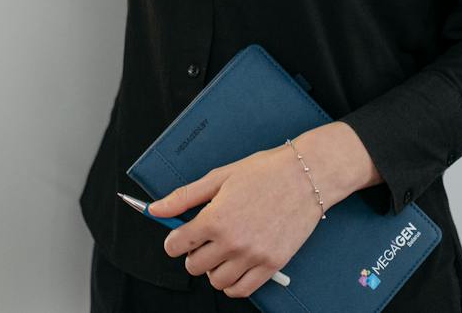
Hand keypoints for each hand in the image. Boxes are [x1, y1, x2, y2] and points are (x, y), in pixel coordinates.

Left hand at [151, 145, 323, 298]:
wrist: (306, 176)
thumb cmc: (265, 172)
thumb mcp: (219, 177)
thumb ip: (184, 197)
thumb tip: (155, 209)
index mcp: (216, 218)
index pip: (176, 245)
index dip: (174, 240)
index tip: (179, 236)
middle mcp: (233, 242)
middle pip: (194, 266)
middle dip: (193, 253)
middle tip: (205, 239)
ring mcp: (253, 256)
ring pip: (215, 281)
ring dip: (212, 270)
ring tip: (221, 251)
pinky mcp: (272, 265)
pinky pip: (241, 290)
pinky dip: (232, 284)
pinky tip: (234, 266)